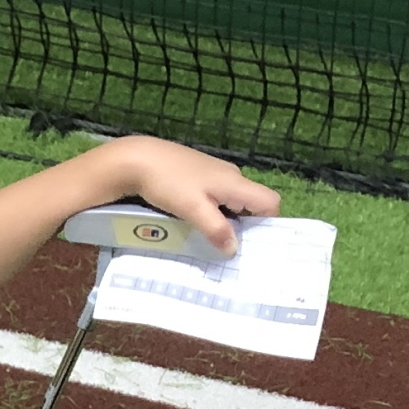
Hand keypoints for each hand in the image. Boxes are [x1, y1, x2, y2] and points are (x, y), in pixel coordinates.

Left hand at [103, 138, 281, 255]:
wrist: (138, 159)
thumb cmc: (168, 182)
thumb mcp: (193, 209)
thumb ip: (216, 229)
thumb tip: (234, 249)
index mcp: (236, 182)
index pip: (270, 202)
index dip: (268, 223)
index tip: (253, 244)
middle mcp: (231, 176)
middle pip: (252, 204)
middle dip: (245, 227)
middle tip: (228, 248)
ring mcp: (216, 175)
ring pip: (233, 202)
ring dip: (227, 221)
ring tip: (210, 240)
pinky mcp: (201, 176)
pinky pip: (217, 198)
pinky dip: (214, 212)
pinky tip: (196, 222)